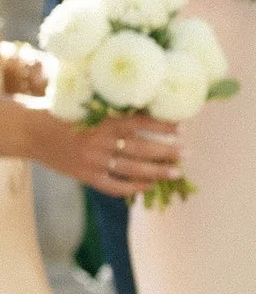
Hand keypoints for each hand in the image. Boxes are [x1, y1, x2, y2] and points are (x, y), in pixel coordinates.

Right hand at [23, 105, 186, 197]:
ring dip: (157, 172)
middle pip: (140, 149)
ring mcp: (93, 161)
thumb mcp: (86, 105)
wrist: (30, 132)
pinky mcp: (86, 176)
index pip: (138, 123)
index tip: (182, 128)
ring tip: (176, 172)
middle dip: (166, 152)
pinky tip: (149, 186)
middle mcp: (99, 141)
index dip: (161, 126)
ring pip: (132, 169)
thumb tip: (146, 107)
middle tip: (187, 153)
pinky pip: (114, 186)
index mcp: (100, 120)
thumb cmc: (61, 113)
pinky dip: (133, 187)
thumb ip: (111, 110)